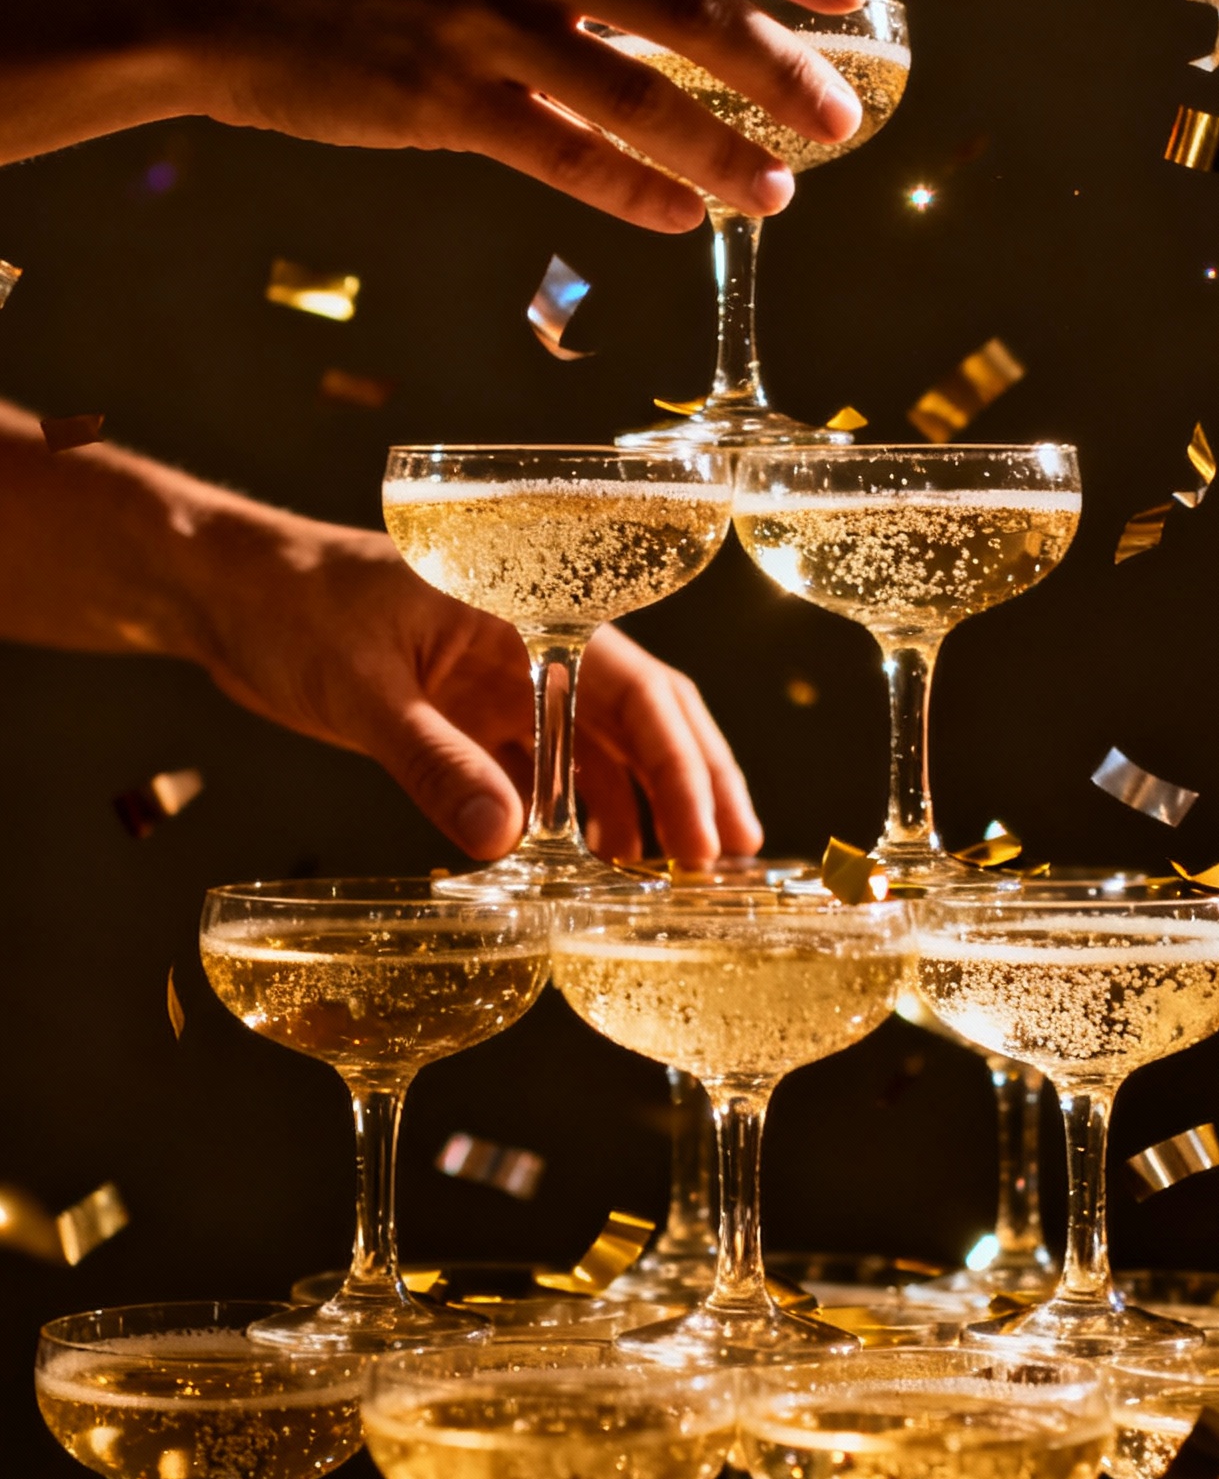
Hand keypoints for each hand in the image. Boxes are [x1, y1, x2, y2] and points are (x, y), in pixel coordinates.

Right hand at [183, 0, 869, 229]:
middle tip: (842, 119)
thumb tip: (687, 6)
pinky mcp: (439, 98)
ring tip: (777, 194)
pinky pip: (564, 155)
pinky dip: (635, 191)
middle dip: (782, 69)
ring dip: (723, 150)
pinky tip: (682, 219)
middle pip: (692, 8)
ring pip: (640, 95)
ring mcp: (481, 19)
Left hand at [198, 513, 760, 864]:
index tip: (701, 840)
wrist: (232, 596)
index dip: (679, 768)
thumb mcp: (363, 689)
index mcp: (530, 609)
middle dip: (691, 789)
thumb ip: (432, 760)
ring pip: (598, 750)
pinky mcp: (473, 718)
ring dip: (638, 810)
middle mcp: (535, 645)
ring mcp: (507, 684)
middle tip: (727, 865)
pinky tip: (591, 868)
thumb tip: (502, 842)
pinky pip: (543, 772)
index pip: (635, 689)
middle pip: (642, 718)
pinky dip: (572, 818)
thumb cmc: (296, 608)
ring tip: (671, 881)